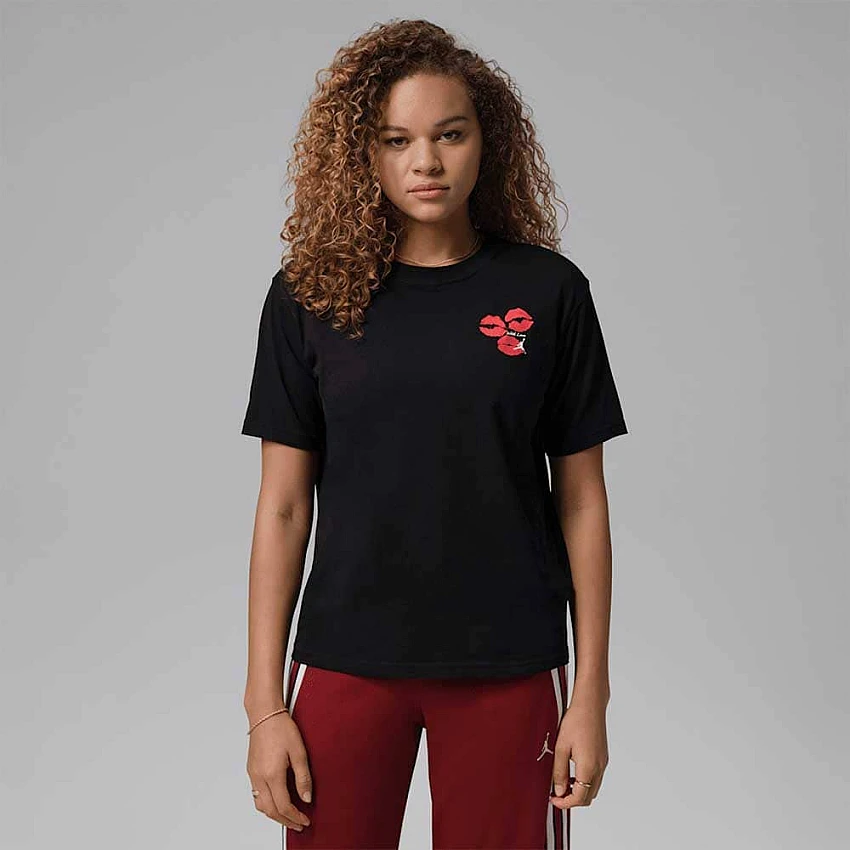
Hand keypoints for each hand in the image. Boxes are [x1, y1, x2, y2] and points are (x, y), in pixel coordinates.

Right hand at [246, 711, 312, 831]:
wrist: (265, 714)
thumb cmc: (281, 728)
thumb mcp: (299, 751)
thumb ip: (303, 777)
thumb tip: (306, 798)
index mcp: (272, 774)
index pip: (283, 806)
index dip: (295, 817)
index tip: (305, 820)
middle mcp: (259, 777)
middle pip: (270, 811)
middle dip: (285, 821)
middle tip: (298, 825)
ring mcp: (253, 775)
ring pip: (261, 805)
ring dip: (274, 815)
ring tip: (288, 817)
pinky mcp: (251, 770)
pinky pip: (256, 795)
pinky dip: (266, 804)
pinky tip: (276, 801)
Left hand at [549, 699, 608, 808]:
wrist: (590, 705)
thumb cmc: (576, 721)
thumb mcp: (561, 747)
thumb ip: (559, 772)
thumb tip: (559, 790)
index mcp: (589, 767)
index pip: (579, 798)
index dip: (565, 803)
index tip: (553, 800)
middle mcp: (599, 768)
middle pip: (588, 797)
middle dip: (572, 800)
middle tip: (556, 794)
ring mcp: (603, 762)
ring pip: (593, 789)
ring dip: (579, 791)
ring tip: (563, 783)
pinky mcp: (603, 757)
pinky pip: (596, 777)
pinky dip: (585, 782)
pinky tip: (573, 773)